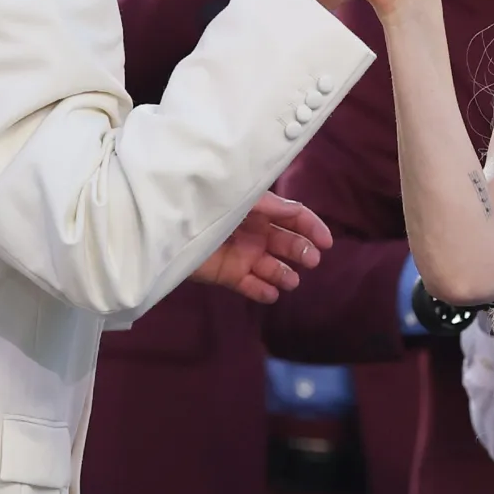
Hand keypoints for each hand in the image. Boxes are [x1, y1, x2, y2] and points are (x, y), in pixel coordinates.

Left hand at [192, 192, 333, 303]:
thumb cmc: (206, 206)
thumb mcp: (241, 199)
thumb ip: (270, 205)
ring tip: (290, 280)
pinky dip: (263, 291)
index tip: (326, 242)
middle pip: (287, 243)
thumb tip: (297, 210)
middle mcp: (254, 231)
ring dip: (285, 274)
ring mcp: (242, 254)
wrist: (167, 228)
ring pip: (272, 267)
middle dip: (301, 251)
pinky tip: (272, 294)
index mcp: (258, 209)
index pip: (293, 217)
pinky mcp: (228, 274)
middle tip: (310, 260)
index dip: (312, 228)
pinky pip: (251, 286)